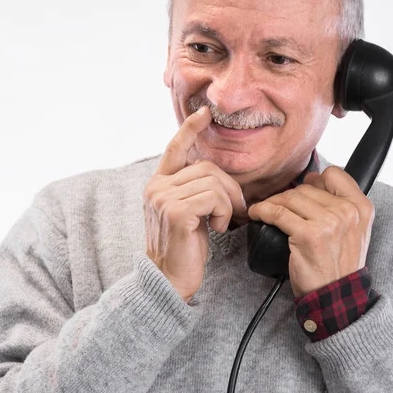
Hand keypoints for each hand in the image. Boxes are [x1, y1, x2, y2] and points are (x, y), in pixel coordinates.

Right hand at [143, 106, 246, 303]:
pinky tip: (218, 228)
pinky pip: (213, 197)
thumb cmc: (184, 248)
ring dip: (228, 202)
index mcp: (159, 184)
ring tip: (224, 222)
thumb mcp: (188, 213)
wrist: (168, 280)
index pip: (175, 148)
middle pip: (207, 167)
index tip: (205, 113)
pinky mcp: (174, 211)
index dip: (191, 129)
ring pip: (212, 181)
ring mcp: (162, 198)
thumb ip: (195, 190)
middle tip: (236, 210)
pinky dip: (223, 212)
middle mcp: (156, 187)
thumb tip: (221, 177)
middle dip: (230, 187)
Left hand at [247, 166, 374, 297]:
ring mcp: (328, 222)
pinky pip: (277, 212)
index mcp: (362, 207)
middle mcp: (347, 212)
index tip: (304, 189)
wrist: (336, 295)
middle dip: (289, 195)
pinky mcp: (308, 235)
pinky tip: (257, 214)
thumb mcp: (354, 231)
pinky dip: (262, 211)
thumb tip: (312, 179)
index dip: (316, 179)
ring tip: (265, 210)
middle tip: (278, 205)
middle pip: (307, 187)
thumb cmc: (339, 264)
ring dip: (272, 202)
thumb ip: (341, 205)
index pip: (335, 174)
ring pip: (290, 198)